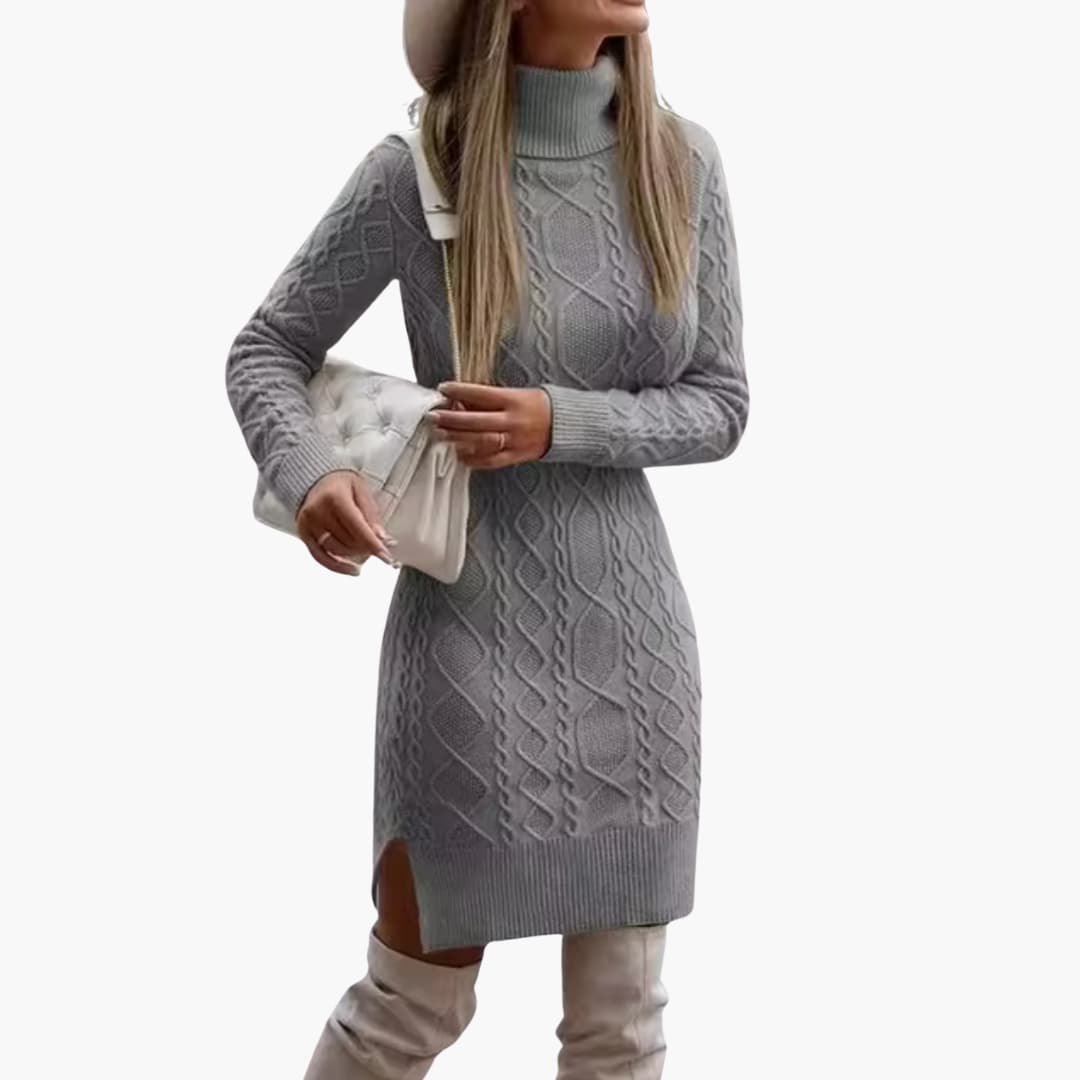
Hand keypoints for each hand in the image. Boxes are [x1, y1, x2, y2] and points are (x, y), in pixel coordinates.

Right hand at [295, 469, 397, 575]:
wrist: (315, 479)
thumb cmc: (340, 483)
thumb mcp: (361, 490)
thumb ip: (371, 515)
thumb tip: (382, 538)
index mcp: (334, 497)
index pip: (357, 527)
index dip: (373, 544)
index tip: (386, 557)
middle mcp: (318, 511)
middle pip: (348, 541)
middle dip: (367, 547)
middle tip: (378, 544)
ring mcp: (308, 524)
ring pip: (337, 551)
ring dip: (355, 554)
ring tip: (365, 548)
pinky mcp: (303, 534)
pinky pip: (320, 557)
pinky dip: (337, 566)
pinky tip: (352, 569)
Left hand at [431, 382, 551, 467]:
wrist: (567, 426)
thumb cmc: (540, 406)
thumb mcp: (518, 394)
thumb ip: (492, 399)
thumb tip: (462, 401)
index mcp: (514, 400)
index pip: (481, 394)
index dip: (459, 391)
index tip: (442, 388)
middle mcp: (513, 421)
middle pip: (476, 421)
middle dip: (451, 419)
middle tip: (433, 417)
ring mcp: (514, 441)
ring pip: (480, 442)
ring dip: (457, 439)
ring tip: (440, 435)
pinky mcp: (516, 456)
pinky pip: (490, 461)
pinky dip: (472, 459)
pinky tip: (458, 454)